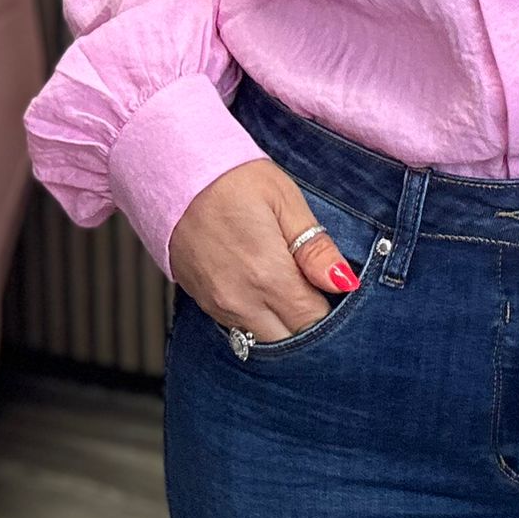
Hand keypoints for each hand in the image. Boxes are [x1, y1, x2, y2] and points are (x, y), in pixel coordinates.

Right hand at [168, 157, 361, 340]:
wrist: (175, 176)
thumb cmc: (234, 180)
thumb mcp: (284, 200)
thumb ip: (314, 247)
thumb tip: (343, 282)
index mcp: (269, 275)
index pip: (313, 320)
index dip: (330, 307)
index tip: (335, 288)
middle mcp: (242, 301)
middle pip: (290, 340)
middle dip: (309, 323)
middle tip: (316, 289)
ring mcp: (220, 306)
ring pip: (264, 341)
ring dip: (284, 325)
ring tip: (291, 287)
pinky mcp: (204, 304)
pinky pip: (240, 330)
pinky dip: (260, 320)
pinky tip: (265, 290)